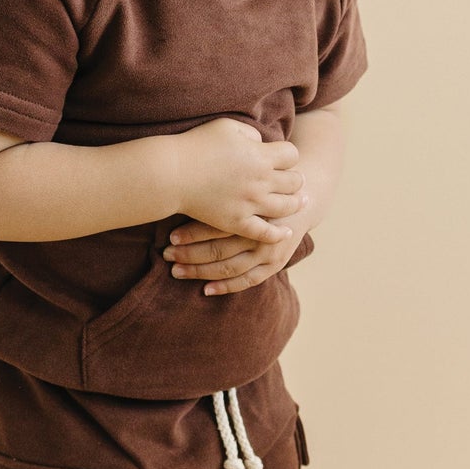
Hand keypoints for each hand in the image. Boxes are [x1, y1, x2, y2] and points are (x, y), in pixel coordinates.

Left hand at [162, 199, 312, 295]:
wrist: (303, 198)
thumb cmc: (265, 186)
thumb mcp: (248, 179)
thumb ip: (223, 187)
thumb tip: (184, 189)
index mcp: (254, 211)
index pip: (216, 226)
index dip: (191, 234)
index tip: (170, 237)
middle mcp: (262, 234)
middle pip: (219, 249)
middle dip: (189, 254)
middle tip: (166, 255)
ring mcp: (270, 252)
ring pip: (229, 267)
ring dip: (200, 272)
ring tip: (177, 271)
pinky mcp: (275, 264)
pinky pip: (248, 281)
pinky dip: (226, 286)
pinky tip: (206, 289)